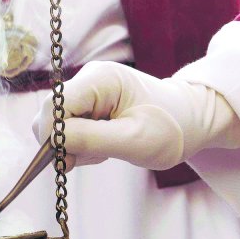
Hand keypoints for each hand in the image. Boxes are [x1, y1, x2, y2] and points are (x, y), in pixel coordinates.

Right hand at [33, 62, 239, 170]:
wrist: (190, 122)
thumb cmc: (170, 129)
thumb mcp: (133, 141)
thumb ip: (90, 140)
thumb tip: (51, 141)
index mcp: (101, 79)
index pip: (53, 106)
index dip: (53, 135)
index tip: (69, 160)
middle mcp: (89, 78)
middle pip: (49, 114)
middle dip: (64, 142)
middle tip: (95, 156)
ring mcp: (87, 90)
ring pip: (55, 123)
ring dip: (74, 145)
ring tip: (107, 149)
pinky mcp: (88, 103)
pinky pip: (68, 127)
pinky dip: (81, 143)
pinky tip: (104, 145)